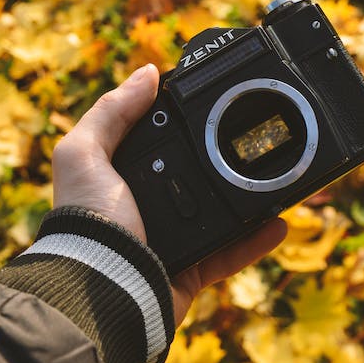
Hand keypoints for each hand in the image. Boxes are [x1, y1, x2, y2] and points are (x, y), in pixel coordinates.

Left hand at [52, 64, 286, 325]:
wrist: (101, 290)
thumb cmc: (88, 221)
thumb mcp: (85, 153)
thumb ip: (112, 111)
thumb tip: (147, 72)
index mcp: (122, 176)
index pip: (158, 140)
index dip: (183, 121)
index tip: (215, 104)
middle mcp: (145, 205)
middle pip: (194, 175)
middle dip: (223, 160)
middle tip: (253, 140)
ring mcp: (170, 239)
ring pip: (218, 213)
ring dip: (248, 199)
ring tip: (275, 180)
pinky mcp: (190, 271)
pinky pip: (230, 253)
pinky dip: (255, 240)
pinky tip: (278, 222)